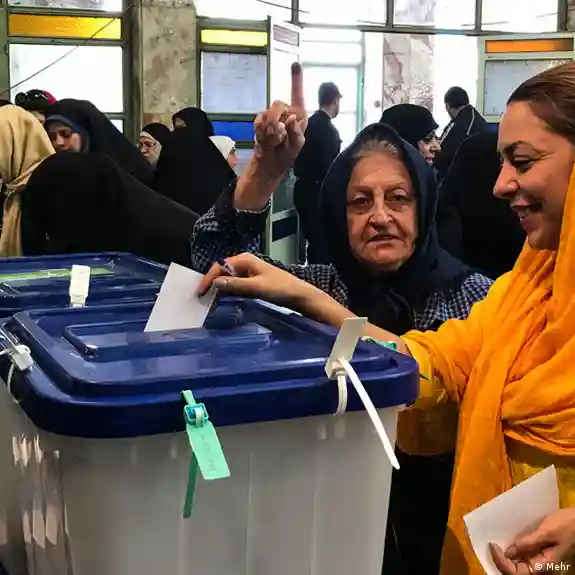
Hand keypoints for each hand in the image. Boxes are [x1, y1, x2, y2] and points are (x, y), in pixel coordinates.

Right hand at [197, 253, 314, 309]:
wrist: (299, 295)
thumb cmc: (280, 288)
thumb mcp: (257, 287)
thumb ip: (236, 285)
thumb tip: (216, 283)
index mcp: (245, 259)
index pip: (220, 266)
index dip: (209, 278)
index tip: (200, 292)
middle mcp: (245, 264)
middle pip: (222, 272)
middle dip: (212, 284)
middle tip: (202, 299)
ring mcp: (249, 273)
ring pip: (228, 280)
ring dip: (219, 290)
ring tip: (210, 303)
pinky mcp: (252, 282)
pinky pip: (235, 286)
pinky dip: (228, 293)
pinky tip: (223, 302)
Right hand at [252, 62, 306, 179]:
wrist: (270, 163)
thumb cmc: (287, 153)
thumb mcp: (297, 145)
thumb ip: (296, 132)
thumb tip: (292, 118)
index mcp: (298, 115)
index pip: (297, 95)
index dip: (296, 80)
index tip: (295, 64)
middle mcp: (285, 112)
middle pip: (278, 103)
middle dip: (277, 120)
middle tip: (279, 136)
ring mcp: (271, 116)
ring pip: (267, 114)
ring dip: (270, 130)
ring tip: (274, 142)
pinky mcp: (260, 122)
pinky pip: (258, 121)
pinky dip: (261, 132)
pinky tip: (266, 141)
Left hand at [490, 508, 574, 572]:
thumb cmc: (567, 525)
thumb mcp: (547, 532)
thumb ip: (529, 543)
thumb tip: (509, 551)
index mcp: (544, 566)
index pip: (517, 573)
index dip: (501, 562)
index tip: (492, 545)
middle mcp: (542, 567)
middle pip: (516, 571)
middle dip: (501, 561)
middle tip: (491, 545)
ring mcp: (542, 561)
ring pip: (520, 566)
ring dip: (506, 558)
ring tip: (496, 544)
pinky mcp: (541, 553)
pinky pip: (524, 557)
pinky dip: (514, 552)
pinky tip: (507, 542)